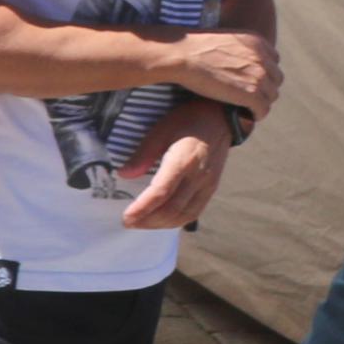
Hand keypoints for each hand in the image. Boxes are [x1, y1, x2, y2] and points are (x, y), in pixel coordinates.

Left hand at [120, 112, 233, 229]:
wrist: (220, 119)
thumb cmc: (186, 121)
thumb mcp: (160, 130)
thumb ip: (143, 154)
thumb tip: (123, 175)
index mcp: (184, 161)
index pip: (162, 192)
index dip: (143, 208)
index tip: (127, 217)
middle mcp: (198, 177)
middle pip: (172, 208)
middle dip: (148, 220)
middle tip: (127, 223)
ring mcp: (208, 185)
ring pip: (185, 214)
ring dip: (161, 224)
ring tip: (141, 224)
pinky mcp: (212, 188)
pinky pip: (195, 211)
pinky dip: (177, 220)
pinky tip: (162, 220)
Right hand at [164, 29, 280, 113]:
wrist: (181, 54)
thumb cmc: (192, 48)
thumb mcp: (224, 40)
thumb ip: (238, 50)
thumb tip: (238, 64)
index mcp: (257, 42)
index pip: (273, 61)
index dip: (263, 73)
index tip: (251, 81)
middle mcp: (263, 58)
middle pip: (275, 80)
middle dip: (264, 88)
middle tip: (248, 96)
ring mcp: (259, 76)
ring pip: (271, 96)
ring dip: (260, 102)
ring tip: (246, 107)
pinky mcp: (252, 93)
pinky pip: (263, 109)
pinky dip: (256, 114)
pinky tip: (245, 115)